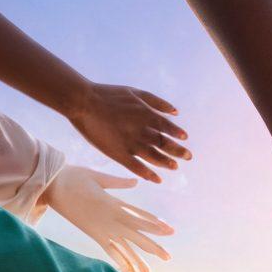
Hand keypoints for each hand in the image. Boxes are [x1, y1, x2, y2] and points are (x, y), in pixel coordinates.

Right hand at [42, 165, 172, 271]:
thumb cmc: (73, 176)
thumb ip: (118, 182)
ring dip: (137, 261)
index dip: (155, 224)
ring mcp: (101, 229)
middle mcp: (110, 220)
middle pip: (137, 236)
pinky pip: (109, 250)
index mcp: (113, 204)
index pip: (140, 216)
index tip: (170, 230)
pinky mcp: (92, 234)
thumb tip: (136, 181)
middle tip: (169, 257)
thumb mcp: (98, 177)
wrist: (49, 186)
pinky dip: (119, 260)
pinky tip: (128, 271)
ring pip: (124, 248)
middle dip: (153, 247)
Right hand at [63, 82, 188, 182]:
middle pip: (165, 145)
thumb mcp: (136, 92)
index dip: (178, 135)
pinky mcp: (119, 154)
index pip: (169, 128)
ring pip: (155, 158)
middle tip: (188, 157)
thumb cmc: (109, 95)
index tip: (185, 139)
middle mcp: (143, 132)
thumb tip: (176, 113)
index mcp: (147, 116)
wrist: (83, 102)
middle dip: (179, 152)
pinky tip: (157, 179)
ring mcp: (131, 144)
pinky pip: (138, 168)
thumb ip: (157, 102)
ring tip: (175, 167)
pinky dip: (149, 174)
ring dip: (166, 163)